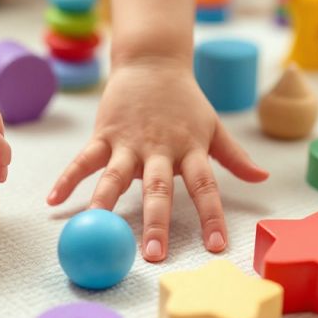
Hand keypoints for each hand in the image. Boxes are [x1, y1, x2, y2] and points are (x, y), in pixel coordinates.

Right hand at [47, 58, 268, 261]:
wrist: (152, 63)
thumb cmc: (185, 102)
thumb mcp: (214, 126)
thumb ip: (235, 157)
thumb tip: (263, 178)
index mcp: (190, 150)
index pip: (206, 188)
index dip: (211, 217)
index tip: (215, 247)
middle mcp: (160, 149)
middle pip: (159, 189)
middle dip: (156, 222)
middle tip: (152, 254)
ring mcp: (129, 142)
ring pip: (116, 176)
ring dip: (106, 204)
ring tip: (96, 229)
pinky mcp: (104, 135)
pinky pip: (84, 160)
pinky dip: (68, 179)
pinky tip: (54, 201)